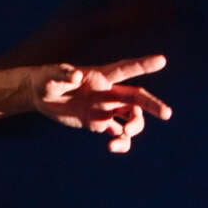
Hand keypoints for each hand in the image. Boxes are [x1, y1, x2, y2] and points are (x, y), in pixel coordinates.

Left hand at [33, 55, 171, 154]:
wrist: (40, 96)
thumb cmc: (46, 79)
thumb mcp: (51, 76)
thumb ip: (63, 74)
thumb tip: (76, 75)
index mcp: (100, 76)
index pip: (125, 69)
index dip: (143, 65)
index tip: (162, 60)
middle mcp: (108, 92)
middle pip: (136, 97)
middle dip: (152, 105)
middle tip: (167, 114)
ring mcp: (105, 108)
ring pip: (130, 117)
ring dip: (134, 127)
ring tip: (124, 136)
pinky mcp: (98, 123)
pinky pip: (116, 133)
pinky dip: (121, 141)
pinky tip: (114, 147)